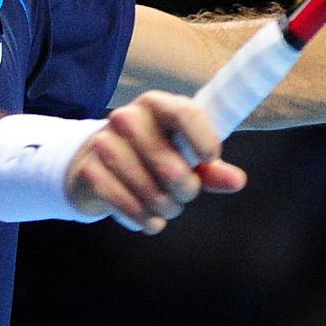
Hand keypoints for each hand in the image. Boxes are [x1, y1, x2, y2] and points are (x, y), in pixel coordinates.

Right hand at [66, 90, 247, 233]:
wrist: (93, 165)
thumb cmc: (148, 158)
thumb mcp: (182, 158)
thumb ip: (210, 169)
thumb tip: (237, 181)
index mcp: (157, 106)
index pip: (185, 113)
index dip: (203, 140)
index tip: (210, 160)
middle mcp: (128, 117)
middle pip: (170, 164)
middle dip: (184, 191)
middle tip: (184, 196)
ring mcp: (104, 142)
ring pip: (149, 190)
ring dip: (164, 208)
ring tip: (164, 208)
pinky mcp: (89, 170)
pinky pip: (126, 204)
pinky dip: (142, 218)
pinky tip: (148, 220)